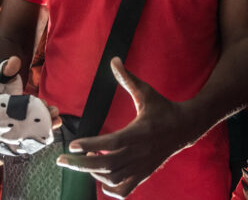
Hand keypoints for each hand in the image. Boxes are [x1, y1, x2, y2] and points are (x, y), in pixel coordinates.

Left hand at [56, 57, 190, 198]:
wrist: (185, 128)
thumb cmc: (163, 109)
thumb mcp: (146, 92)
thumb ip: (128, 79)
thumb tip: (113, 60)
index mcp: (138, 133)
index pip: (111, 143)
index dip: (91, 145)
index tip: (73, 144)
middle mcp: (138, 153)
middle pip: (106, 165)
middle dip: (80, 164)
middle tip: (62, 160)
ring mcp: (141, 167)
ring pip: (113, 179)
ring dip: (94, 174)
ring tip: (84, 161)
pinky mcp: (143, 174)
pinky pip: (124, 190)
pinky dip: (109, 188)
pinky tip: (101, 177)